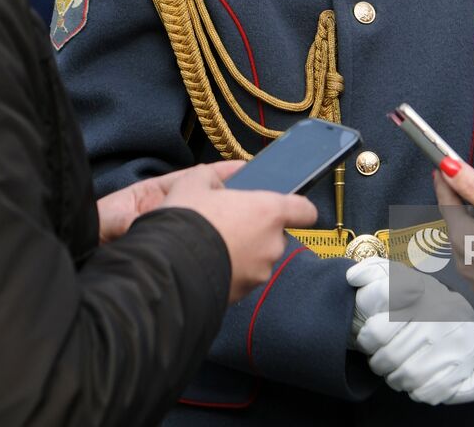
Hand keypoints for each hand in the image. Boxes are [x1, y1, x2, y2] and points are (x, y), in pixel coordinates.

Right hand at [107, 162, 316, 302]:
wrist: (168, 267)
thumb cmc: (187, 219)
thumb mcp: (194, 183)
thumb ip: (213, 178)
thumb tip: (216, 183)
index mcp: (270, 212)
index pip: (305, 211)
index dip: (297, 208)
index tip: (285, 207)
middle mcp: (273, 244)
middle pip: (276, 235)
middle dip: (257, 230)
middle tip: (229, 223)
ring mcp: (260, 272)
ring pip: (259, 259)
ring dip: (244, 253)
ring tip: (213, 245)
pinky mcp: (244, 294)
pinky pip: (242, 278)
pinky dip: (231, 271)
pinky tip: (206, 264)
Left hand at [345, 259, 473, 404]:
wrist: (458, 313)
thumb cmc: (416, 298)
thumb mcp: (394, 277)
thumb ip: (370, 272)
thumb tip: (352, 277)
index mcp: (416, 293)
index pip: (377, 331)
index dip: (366, 340)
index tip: (369, 338)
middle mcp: (437, 315)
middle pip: (390, 357)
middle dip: (379, 362)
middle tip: (381, 358)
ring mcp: (453, 340)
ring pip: (408, 375)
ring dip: (396, 377)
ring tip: (396, 368)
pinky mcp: (463, 364)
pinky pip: (429, 390)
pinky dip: (417, 389)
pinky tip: (416, 378)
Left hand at [432, 162, 473, 291]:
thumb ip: (472, 186)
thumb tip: (447, 166)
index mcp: (460, 236)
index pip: (446, 203)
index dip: (444, 183)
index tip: (440, 168)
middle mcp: (460, 259)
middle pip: (456, 225)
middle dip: (461, 208)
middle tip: (471, 194)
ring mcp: (472, 278)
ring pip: (466, 245)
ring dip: (472, 231)